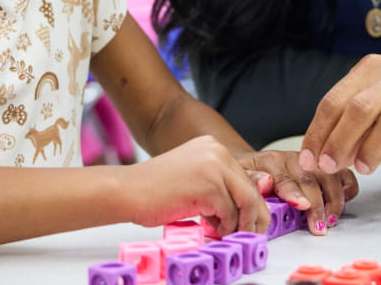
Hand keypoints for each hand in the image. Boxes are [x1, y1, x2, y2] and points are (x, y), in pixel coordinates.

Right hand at [117, 136, 268, 235]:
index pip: (244, 176)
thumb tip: (239, 207)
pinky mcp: (209, 187)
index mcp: (212, 146)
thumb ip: (215, 184)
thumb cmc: (152, 189)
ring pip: (245, 201)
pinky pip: (229, 214)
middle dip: (252, 215)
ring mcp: (214, 167)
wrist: (127, 190)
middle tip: (250, 232)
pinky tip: (212, 231)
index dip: (250, 201)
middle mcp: (216, 151)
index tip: (252, 219)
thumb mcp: (192, 176)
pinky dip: (224, 228)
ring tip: (226, 234)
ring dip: (238, 224)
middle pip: (250, 188)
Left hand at [236, 150, 358, 234]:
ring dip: (334, 200)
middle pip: (311, 178)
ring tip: (330, 220)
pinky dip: (348, 189)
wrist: (258, 166)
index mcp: (272, 161)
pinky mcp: (327, 168)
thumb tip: (264, 182)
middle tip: (319, 226)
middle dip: (318, 205)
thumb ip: (251, 180)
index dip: (294, 192)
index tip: (302, 206)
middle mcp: (295, 159)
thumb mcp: (242, 177)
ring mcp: (314, 162)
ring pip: (331, 176)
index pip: (284, 176)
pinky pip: (344, 175)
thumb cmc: (252, 176)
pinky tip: (343, 202)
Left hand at [297, 55, 380, 176]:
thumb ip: (355, 117)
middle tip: (330, 166)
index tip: (309, 159)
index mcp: (374, 67)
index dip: (319, 132)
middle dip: (339, 141)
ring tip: (363, 169)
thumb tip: (326, 153)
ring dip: (371, 149)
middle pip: (360, 108)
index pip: (336, 100)